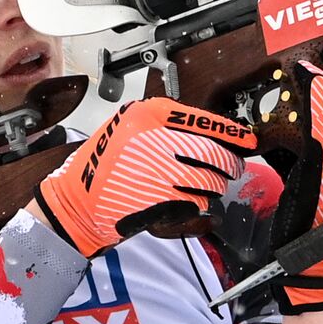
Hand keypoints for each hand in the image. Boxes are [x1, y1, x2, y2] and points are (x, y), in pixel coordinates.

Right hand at [35, 97, 256, 256]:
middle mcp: (153, 139)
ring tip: (204, 188)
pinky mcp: (158, 201)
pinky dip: (199, 208)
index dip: (231, 132)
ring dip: (213, 188)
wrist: (74, 202)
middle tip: (232, 169)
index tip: (247, 140)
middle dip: (229, 164)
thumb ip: (164, 127)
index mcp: (146, 115)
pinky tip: (189, 205)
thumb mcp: (128, 129)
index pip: (202, 120)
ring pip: (209, 181)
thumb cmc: (103, 168)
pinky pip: (196, 204)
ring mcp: (156, 171)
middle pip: (213, 153)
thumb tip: (214, 134)